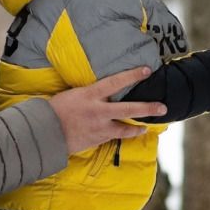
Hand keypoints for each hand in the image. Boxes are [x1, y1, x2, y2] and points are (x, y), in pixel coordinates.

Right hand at [48, 67, 166, 154]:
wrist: (46, 132)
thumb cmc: (55, 109)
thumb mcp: (73, 94)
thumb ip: (89, 93)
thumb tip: (101, 90)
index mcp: (90, 94)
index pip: (115, 82)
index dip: (132, 75)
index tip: (146, 70)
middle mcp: (98, 110)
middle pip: (128, 109)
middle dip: (147, 108)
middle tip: (162, 107)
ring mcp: (99, 127)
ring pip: (125, 128)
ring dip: (137, 127)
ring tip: (147, 126)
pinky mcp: (97, 139)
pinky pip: (115, 136)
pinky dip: (122, 135)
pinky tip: (129, 134)